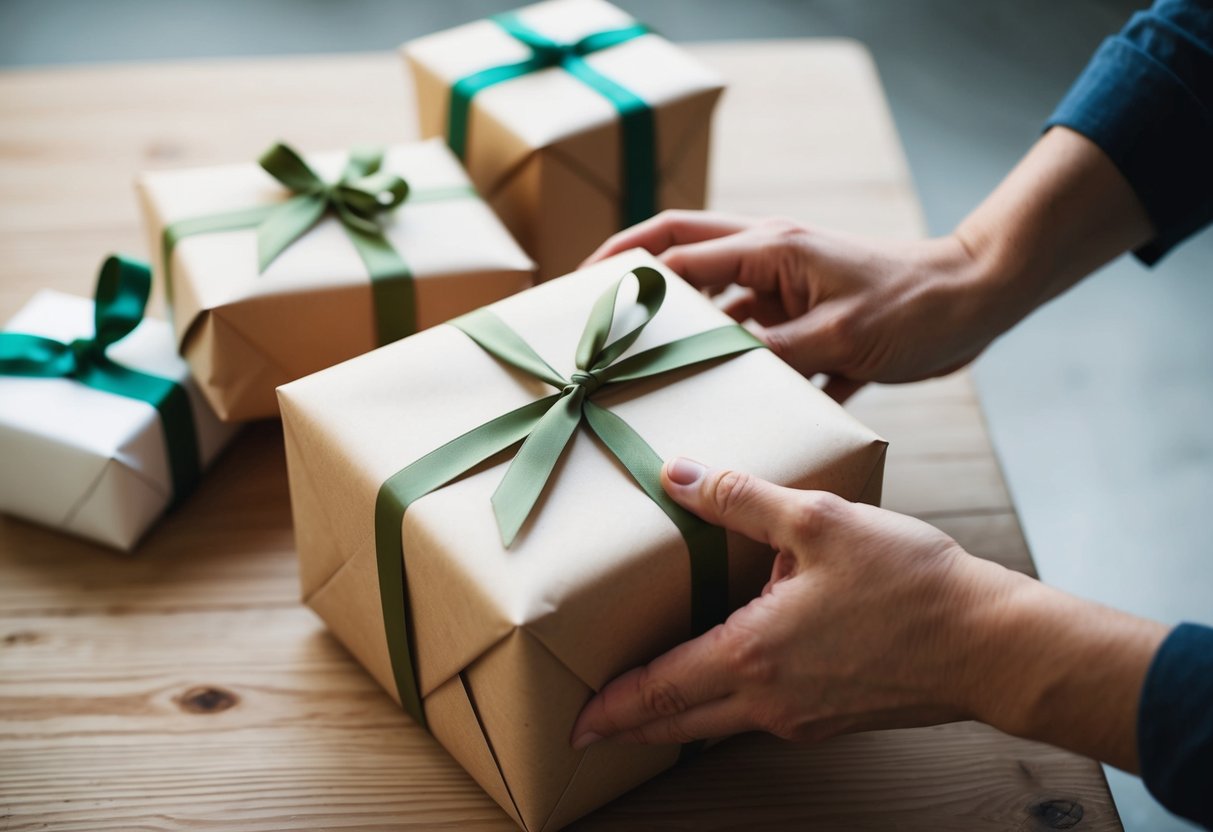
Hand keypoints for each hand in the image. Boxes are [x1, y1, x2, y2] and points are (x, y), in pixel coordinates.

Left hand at [569, 459, 1167, 771]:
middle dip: (631, 727)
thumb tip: (676, 474)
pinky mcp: (832, 716)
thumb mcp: (818, 521)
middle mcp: (770, 699)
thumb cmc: (909, 583)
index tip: (578, 721)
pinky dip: (725, 710)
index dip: (615, 706)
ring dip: (677, 720)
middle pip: (680, 725)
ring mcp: (803, 716)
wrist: (990, 644)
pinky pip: (760, 717)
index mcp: (753, 653)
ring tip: (650, 706)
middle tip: (592, 730)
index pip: (661, 690)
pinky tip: (732, 680)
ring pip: (718, 726)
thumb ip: (739, 498)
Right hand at [585, 211, 1001, 401]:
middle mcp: (769, 262)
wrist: (977, 303)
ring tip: (646, 370)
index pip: (676, 251)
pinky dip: (737, 368)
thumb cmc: (915, 306)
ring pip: (718, 311)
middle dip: (634, 279)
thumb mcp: (840, 334)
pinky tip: (722, 404)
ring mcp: (787, 292)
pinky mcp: (808, 323)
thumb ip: (772, 350)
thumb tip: (712, 369)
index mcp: (768, 248)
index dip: (624, 272)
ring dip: (686, 334)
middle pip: (682, 260)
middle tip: (590, 308)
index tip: (581, 296)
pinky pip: (757, 345)